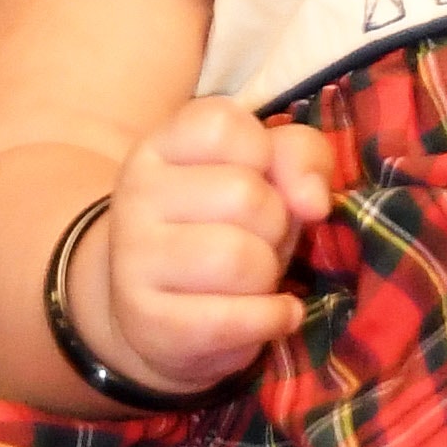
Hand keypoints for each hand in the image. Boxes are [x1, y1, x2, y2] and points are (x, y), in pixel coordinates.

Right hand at [84, 96, 328, 395]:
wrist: (159, 307)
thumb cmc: (225, 224)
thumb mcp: (266, 172)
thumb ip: (300, 157)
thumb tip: (313, 202)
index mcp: (161, 146)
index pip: (224, 124)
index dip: (263, 153)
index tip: (257, 176)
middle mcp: (136, 195)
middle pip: (245, 196)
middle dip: (275, 223)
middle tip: (258, 237)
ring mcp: (133, 259)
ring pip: (240, 260)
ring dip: (268, 273)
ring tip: (256, 276)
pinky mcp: (145, 322)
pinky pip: (230, 321)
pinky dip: (271, 319)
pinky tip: (277, 314)